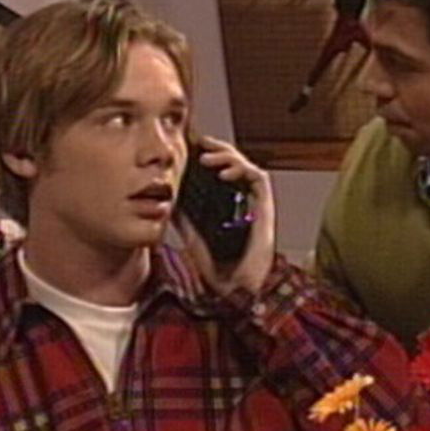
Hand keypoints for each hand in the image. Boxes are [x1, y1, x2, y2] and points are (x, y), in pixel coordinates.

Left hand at [175, 135, 275, 295]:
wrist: (234, 288)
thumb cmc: (217, 265)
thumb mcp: (191, 233)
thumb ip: (182, 214)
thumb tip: (165, 196)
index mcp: (227, 203)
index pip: (218, 170)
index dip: (205, 156)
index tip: (187, 146)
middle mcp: (242, 199)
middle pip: (232, 163)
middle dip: (214, 149)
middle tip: (196, 142)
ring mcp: (254, 203)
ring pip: (244, 165)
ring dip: (225, 155)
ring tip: (205, 157)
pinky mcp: (264, 207)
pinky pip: (257, 178)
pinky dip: (240, 170)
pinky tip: (221, 173)